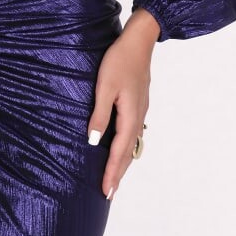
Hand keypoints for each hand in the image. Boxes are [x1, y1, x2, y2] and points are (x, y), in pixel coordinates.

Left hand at [87, 18, 155, 199]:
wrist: (139, 41)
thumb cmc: (119, 61)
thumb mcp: (104, 86)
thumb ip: (100, 114)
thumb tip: (94, 142)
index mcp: (130, 115)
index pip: (119, 151)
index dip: (112, 173)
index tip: (107, 192)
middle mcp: (138, 117)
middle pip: (129, 152)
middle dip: (118, 173)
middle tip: (110, 194)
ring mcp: (140, 110)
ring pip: (132, 143)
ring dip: (123, 161)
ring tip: (115, 177)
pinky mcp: (138, 103)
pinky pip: (133, 133)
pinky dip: (126, 146)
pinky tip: (121, 147)